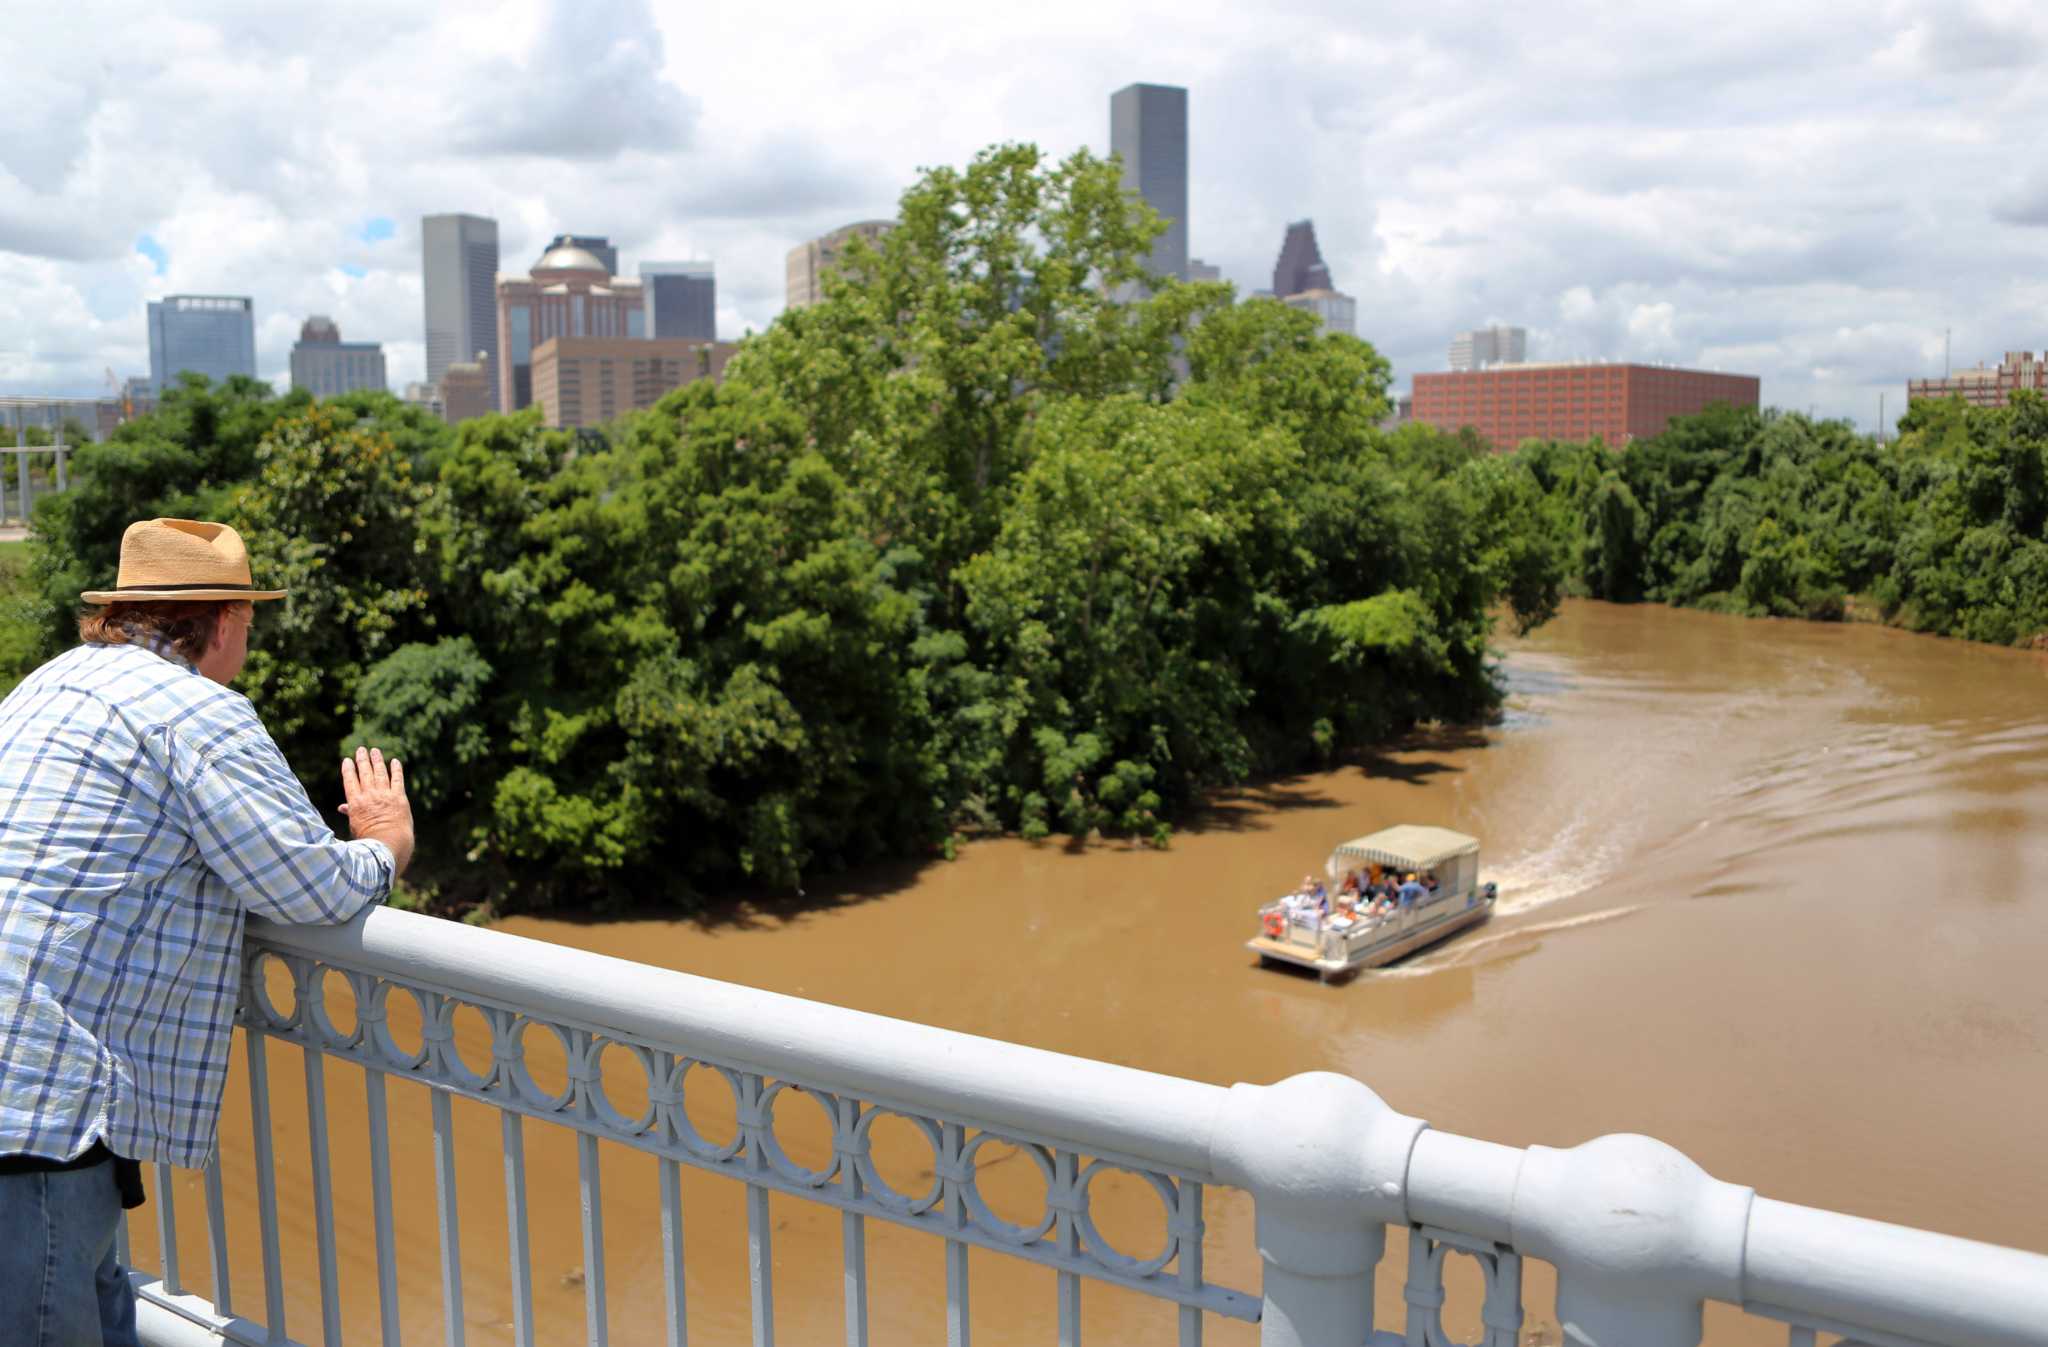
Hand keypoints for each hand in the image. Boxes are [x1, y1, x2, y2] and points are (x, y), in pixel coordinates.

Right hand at [340, 745, 414, 877]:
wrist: (388, 843)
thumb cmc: (369, 838)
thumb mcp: (355, 826)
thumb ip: (351, 813)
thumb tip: (342, 807)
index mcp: (356, 803)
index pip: (350, 781)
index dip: (348, 769)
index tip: (347, 760)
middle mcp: (369, 796)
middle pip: (365, 773)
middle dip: (362, 760)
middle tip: (361, 749)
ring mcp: (385, 795)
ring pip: (380, 773)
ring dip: (377, 761)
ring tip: (374, 751)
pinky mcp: (399, 797)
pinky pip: (397, 780)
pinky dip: (396, 770)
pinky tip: (395, 761)